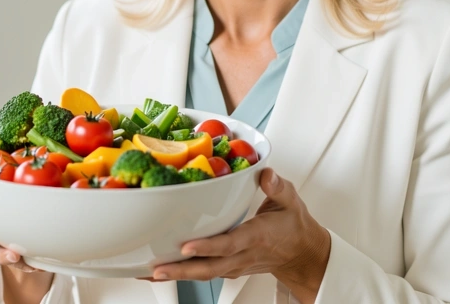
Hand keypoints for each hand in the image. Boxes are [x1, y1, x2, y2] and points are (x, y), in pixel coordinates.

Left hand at [148, 168, 330, 302]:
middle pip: (209, 267)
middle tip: (156, 269)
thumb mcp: (292, 201)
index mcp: (257, 236)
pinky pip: (202, 274)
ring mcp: (234, 265)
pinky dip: (180, 275)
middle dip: (181, 269)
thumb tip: (265, 175)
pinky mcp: (228, 268)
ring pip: (203, 273)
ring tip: (148, 272)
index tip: (186, 246)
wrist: (302, 254)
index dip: (207, 246)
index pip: (230, 244)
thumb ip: (278, 187)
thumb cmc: (293, 226)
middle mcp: (243, 255)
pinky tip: (158, 273)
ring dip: (176, 275)